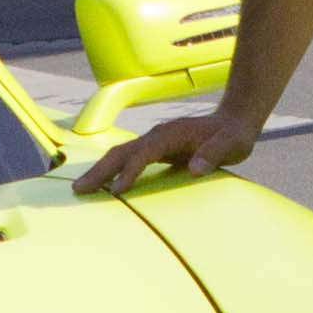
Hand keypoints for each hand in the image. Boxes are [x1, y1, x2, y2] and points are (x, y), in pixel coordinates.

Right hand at [76, 97, 265, 196]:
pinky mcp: (156, 150)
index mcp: (171, 134)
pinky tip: (103, 186)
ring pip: (120, 155)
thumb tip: (195, 169)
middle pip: (122, 152)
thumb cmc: (233, 136)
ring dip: (100, 171)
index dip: (130, 171)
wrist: (234, 122)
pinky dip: (112, 171)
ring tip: (81, 189)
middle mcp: (157, 135)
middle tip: (78, 189)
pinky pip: (129, 160)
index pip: (144, 153)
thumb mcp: (231, 145)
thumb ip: (214, 155)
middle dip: (100, 170)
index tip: (117, 190)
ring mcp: (154, 142)